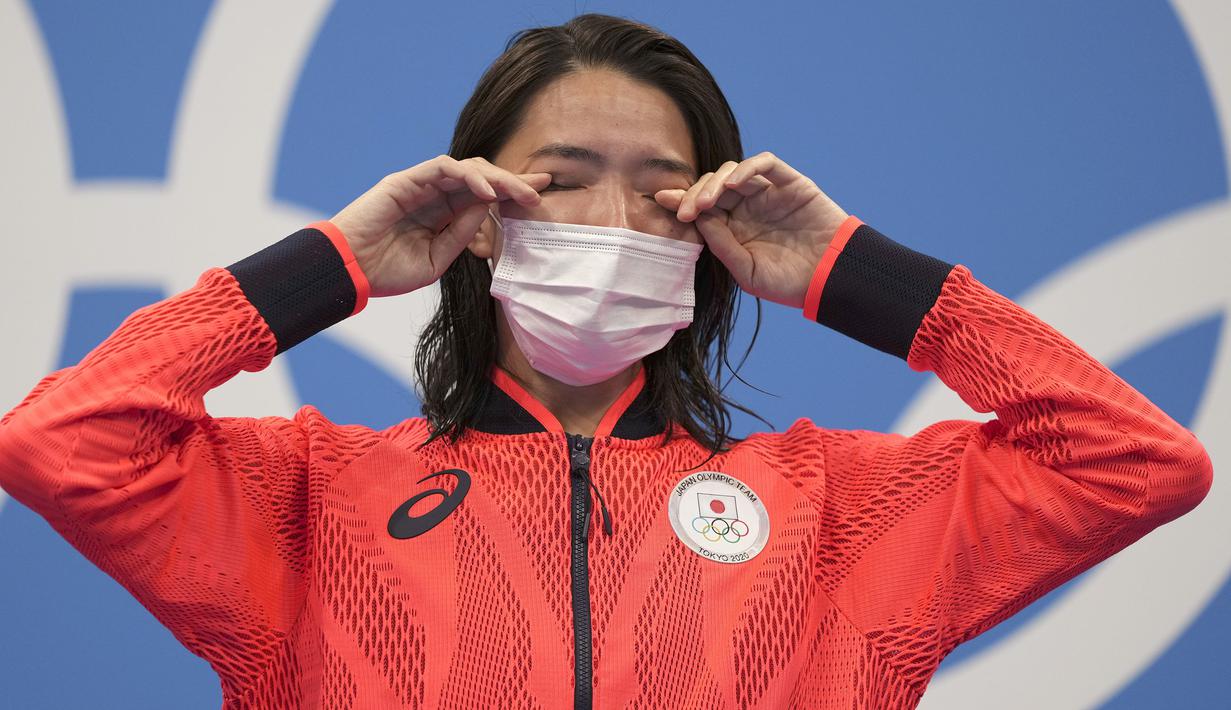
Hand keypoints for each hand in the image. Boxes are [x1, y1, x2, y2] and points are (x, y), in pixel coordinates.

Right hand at [330, 156, 550, 296]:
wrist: (351, 271)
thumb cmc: (388, 270)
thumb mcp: (438, 259)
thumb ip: (462, 234)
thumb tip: (488, 209)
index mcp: (444, 215)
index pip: (484, 196)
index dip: (512, 193)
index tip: (540, 197)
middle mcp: (435, 195)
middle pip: (482, 178)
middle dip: (513, 181)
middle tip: (539, 191)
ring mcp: (421, 185)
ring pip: (468, 168)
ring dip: (497, 178)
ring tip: (519, 193)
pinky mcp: (407, 180)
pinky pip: (444, 168)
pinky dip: (468, 176)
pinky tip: (487, 192)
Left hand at [655, 151, 848, 307]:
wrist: (829, 279)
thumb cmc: (788, 283)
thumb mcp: (746, 270)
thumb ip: (721, 245)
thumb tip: (697, 218)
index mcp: (734, 229)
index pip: (702, 207)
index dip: (681, 201)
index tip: (660, 201)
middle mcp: (748, 208)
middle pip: (712, 186)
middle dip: (694, 194)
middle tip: (685, 210)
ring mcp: (768, 194)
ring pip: (733, 172)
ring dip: (714, 182)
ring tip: (705, 202)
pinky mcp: (790, 183)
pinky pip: (765, 164)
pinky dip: (746, 168)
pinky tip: (733, 184)